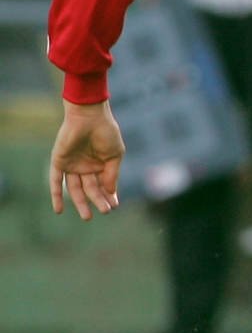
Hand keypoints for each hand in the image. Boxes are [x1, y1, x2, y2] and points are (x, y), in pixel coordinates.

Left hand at [49, 100, 124, 219]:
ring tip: (87, 216)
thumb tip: (111, 192)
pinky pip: (55, 182)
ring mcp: (72, 165)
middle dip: (97, 200)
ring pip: (75, 189)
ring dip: (80, 202)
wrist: (89, 116)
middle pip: (90, 188)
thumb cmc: (106, 132)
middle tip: (104, 212)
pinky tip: (59, 210)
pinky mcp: (59, 162)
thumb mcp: (115, 155)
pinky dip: (56, 196)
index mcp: (100, 164)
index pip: (104, 184)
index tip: (114, 206)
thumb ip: (112, 174)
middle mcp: (85, 166)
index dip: (108, 195)